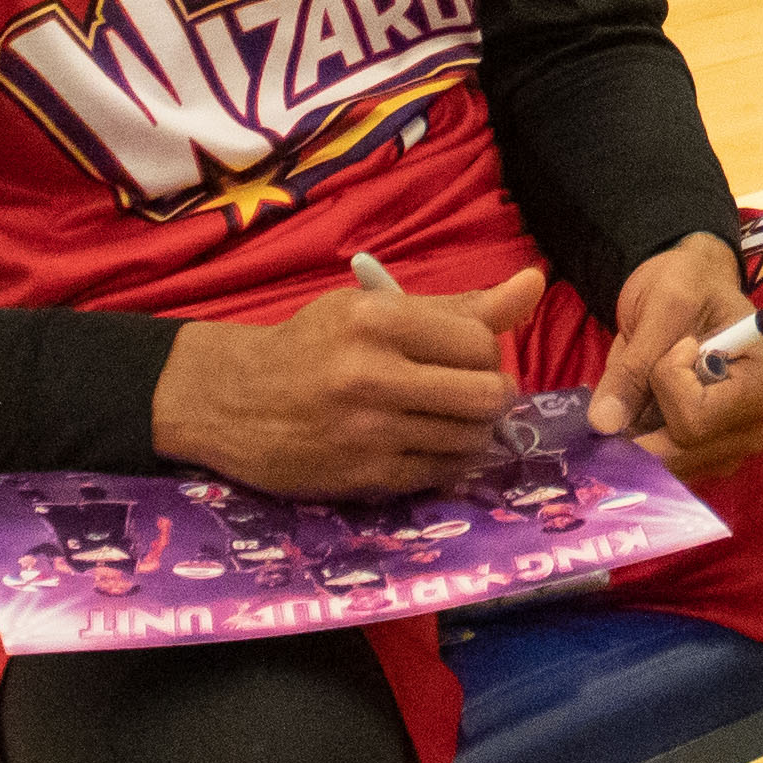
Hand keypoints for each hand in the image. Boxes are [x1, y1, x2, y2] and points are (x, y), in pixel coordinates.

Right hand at [155, 266, 538, 498]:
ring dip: (473, 431)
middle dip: (493, 395)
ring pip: (471, 438)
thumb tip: (534, 284)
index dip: (485, 353)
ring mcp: (367, 432)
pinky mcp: (362, 477)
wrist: (228, 400)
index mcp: (377, 321)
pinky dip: (446, 460)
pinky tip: (424, 444)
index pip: (480, 342)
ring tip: (446, 418)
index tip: (467, 358)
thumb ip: (459, 306)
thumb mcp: (374, 310)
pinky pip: (441, 472)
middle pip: (487, 394)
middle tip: (472, 393)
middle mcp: (372, 376)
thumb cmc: (310, 346)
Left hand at [587, 233, 762, 480]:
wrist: (689, 288)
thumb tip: (603, 423)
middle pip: (681, 451)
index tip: (678, 345)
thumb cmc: (688, 284)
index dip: (667, 385)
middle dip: (647, 416)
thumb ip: (635, 364)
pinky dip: (645, 441)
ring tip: (656, 384)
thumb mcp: (662, 306)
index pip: (697, 419)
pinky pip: (664, 470)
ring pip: (668, 466)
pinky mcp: (708, 458)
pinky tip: (652, 406)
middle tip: (652, 369)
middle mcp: (756, 426)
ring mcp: (732, 447)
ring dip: (643, 429)